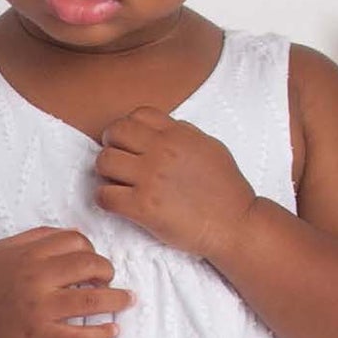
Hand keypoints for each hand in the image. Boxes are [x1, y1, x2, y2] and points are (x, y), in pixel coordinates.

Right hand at [0, 227, 132, 337]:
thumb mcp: (3, 249)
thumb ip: (36, 238)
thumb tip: (73, 234)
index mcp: (30, 254)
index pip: (76, 242)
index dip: (92, 250)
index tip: (93, 262)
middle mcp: (37, 279)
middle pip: (90, 267)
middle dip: (108, 272)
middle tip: (110, 281)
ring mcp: (39, 310)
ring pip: (92, 301)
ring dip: (116, 300)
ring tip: (125, 302)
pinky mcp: (38, 337)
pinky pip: (78, 336)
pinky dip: (101, 334)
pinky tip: (112, 331)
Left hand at [93, 108, 255, 260]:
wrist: (234, 223)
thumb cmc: (224, 187)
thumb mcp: (208, 147)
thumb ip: (182, 134)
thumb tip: (159, 130)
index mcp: (177, 134)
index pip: (136, 115)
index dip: (128, 128)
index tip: (130, 144)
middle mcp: (161, 151)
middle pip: (114, 132)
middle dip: (111, 146)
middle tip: (118, 163)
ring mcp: (150, 178)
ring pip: (104, 162)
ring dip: (105, 173)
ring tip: (118, 183)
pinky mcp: (143, 206)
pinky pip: (104, 195)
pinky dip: (105, 199)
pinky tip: (118, 203)